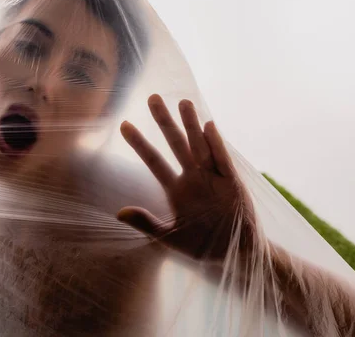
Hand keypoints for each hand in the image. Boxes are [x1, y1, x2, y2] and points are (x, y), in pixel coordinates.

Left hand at [117, 94, 255, 261]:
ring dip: (191, 125)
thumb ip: (146, 223)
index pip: (154, 161)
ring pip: (199, 146)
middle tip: (152, 97)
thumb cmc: (202, 245)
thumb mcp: (170, 238)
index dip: (140, 143)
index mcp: (176, 190)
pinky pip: (223, 161)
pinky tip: (208, 126)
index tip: (124, 124)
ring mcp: (213, 178)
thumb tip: (119, 212)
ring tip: (182, 102)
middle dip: (164, 121)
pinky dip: (216, 145)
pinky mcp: (232, 184)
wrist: (234, 256)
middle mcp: (193, 178)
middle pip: (176, 144)